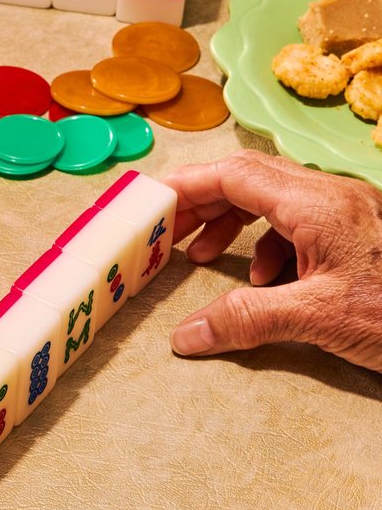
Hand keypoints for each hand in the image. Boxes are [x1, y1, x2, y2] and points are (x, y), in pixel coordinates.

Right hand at [162, 151, 381, 368]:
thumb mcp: (318, 320)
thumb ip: (247, 320)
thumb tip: (186, 335)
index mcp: (317, 204)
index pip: (235, 174)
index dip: (187, 186)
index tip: (151, 202)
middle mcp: (331, 196)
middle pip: (250, 180)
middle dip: (204, 204)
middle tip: (167, 234)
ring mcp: (348, 213)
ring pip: (274, 200)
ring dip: (233, 224)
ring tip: (205, 258)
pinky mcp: (358, 234)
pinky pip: (299, 223)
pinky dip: (269, 245)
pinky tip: (265, 280)